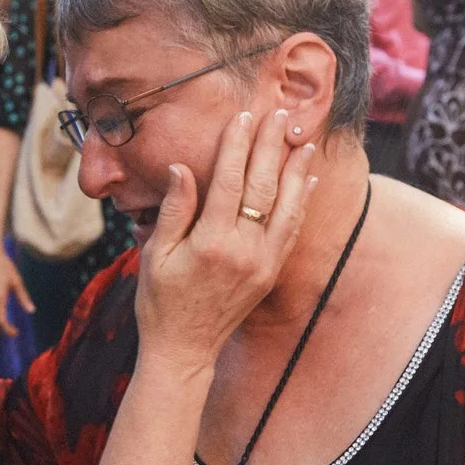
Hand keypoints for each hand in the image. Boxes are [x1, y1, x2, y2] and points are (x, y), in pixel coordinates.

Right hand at [0, 230, 33, 336]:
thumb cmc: (5, 266)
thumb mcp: (17, 282)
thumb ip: (23, 298)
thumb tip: (31, 311)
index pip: (1, 321)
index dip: (7, 330)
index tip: (15, 333)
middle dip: (3, 326)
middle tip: (14, 330)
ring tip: (8, 324)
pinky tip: (0, 312)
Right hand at [131, 109, 315, 371]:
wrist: (184, 350)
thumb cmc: (160, 301)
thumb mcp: (156, 254)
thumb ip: (174, 209)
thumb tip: (182, 168)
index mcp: (211, 242)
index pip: (228, 181)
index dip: (237, 145)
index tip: (243, 115)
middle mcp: (243, 251)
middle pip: (262, 187)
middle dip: (270, 147)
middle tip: (279, 114)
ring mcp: (263, 263)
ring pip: (286, 207)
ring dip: (296, 170)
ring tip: (304, 139)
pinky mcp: (271, 273)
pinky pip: (292, 230)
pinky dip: (302, 202)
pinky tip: (308, 179)